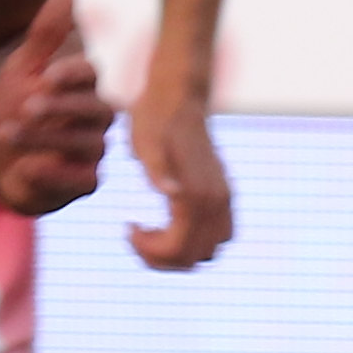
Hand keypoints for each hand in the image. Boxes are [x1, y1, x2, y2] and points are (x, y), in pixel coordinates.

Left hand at [0, 0, 115, 215]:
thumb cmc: (12, 104)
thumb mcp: (22, 67)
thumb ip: (46, 33)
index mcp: (84, 86)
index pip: (92, 76)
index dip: (73, 74)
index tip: (47, 74)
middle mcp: (95, 118)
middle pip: (97, 110)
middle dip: (62, 107)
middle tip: (27, 104)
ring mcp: (90, 151)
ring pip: (86, 145)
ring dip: (45, 139)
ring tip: (7, 132)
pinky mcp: (81, 182)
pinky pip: (83, 180)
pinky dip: (57, 174)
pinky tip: (28, 166)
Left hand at [125, 63, 231, 270]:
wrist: (178, 94)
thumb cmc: (154, 118)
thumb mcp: (145, 143)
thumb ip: (157, 169)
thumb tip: (171, 193)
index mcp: (197, 194)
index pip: (178, 250)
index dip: (148, 251)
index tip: (128, 227)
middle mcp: (217, 201)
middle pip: (194, 258)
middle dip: (161, 257)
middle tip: (135, 234)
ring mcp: (224, 198)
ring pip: (208, 252)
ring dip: (178, 252)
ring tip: (151, 232)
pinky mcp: (223, 194)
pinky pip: (216, 236)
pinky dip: (192, 241)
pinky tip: (167, 222)